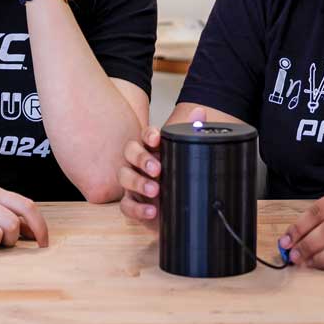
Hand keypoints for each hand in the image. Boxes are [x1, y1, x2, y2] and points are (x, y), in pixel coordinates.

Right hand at [119, 107, 205, 229]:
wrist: (180, 208)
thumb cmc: (178, 178)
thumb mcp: (187, 156)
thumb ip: (193, 132)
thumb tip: (199, 112)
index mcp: (152, 149)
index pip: (145, 136)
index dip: (149, 135)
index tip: (157, 139)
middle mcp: (138, 163)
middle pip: (129, 152)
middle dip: (141, 158)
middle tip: (157, 168)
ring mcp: (132, 183)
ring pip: (124, 176)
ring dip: (138, 182)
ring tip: (156, 190)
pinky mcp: (132, 204)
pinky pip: (126, 205)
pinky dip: (137, 209)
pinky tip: (152, 211)